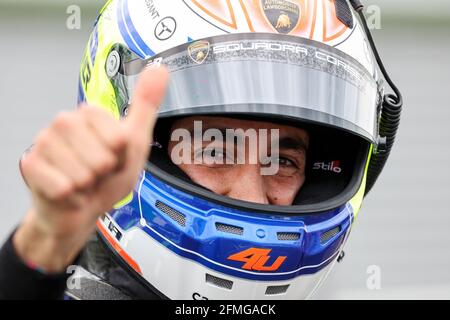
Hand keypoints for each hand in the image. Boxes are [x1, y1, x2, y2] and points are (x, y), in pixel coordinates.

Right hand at [13, 67, 168, 272]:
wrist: (82, 209)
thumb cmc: (108, 176)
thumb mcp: (135, 141)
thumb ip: (145, 106)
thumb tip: (160, 68)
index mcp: (89, 113)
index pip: (119, 139)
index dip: (122, 156)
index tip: (115, 157)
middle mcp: (63, 122)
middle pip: (102, 157)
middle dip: (106, 173)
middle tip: (99, 173)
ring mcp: (44, 142)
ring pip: (83, 174)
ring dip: (89, 187)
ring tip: (84, 183)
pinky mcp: (30, 166)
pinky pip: (63, 188)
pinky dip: (73, 199)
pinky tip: (69, 194)